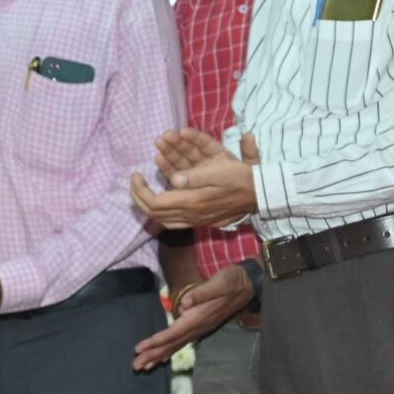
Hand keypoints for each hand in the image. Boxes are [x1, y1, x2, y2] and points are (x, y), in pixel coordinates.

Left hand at [131, 130, 259, 229]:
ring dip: (148, 205)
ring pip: (162, 220)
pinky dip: (161, 213)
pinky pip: (173, 222)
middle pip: (154, 214)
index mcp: (192, 202)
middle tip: (135, 181)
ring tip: (142, 190)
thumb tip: (173, 179)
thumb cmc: (240, 179)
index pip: (155, 203)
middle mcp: (190, 215)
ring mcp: (195, 220)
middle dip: (139, 197)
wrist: (259, 196)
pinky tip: (160, 203)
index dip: (140, 190)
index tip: (136, 174)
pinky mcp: (200, 221)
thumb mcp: (220, 171)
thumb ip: (195, 177)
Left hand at [132, 262, 252, 370]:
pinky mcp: (200, 326)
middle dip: (153, 355)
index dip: (156, 341)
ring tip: (143, 366)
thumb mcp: (218, 283)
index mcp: (198, 318)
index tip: (139, 348)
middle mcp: (198, 327)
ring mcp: (200, 329)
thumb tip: (183, 303)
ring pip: (176, 346)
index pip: (173, 333)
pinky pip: (181, 342)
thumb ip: (201, 294)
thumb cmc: (231, 281)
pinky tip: (161, 358)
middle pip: (172, 344)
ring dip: (158, 356)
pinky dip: (170, 351)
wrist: (247, 284)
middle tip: (135, 366)